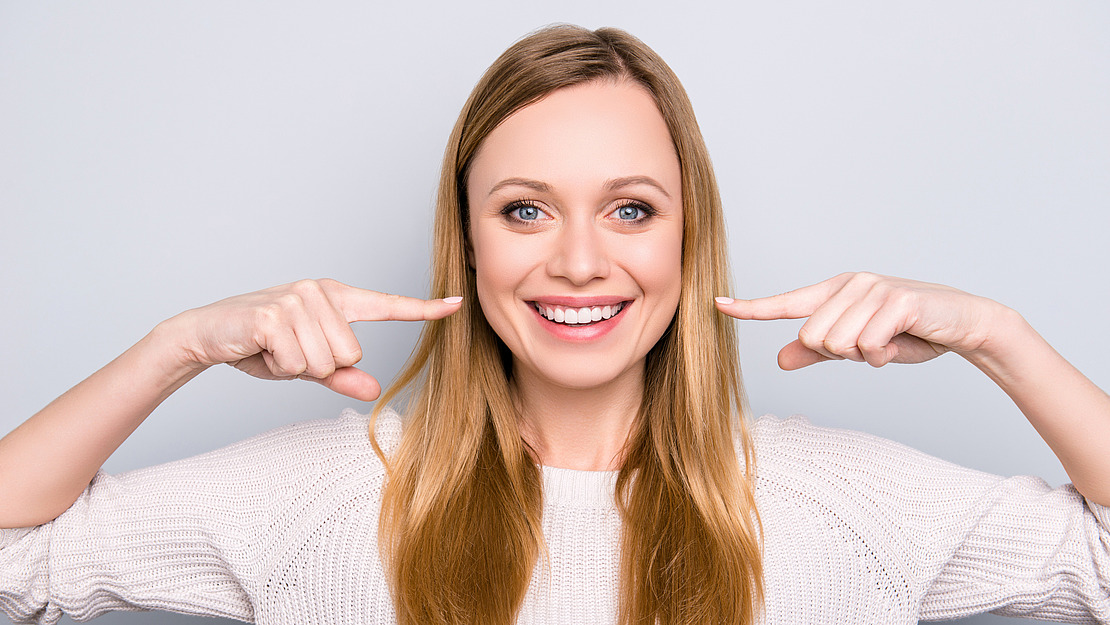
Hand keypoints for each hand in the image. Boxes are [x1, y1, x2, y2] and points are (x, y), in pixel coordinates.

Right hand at [165, 279, 462, 400]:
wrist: (207, 333)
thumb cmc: (261, 346)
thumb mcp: (307, 364)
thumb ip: (341, 375)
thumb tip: (375, 390)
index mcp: (335, 298)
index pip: (387, 306)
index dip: (424, 310)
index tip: (457, 305)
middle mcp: (320, 292)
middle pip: (352, 353)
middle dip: (319, 366)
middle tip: (288, 351)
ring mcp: (297, 299)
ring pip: (326, 361)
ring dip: (297, 366)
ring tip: (274, 348)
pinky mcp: (275, 315)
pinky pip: (299, 362)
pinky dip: (278, 365)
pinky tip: (261, 347)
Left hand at [715, 272, 1007, 370]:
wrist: (964, 324)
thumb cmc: (909, 333)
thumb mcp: (859, 346)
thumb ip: (819, 353)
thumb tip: (780, 358)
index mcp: (835, 292)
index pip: (786, 302)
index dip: (751, 307)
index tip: (717, 304)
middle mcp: (850, 284)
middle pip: (813, 338)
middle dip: (841, 354)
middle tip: (871, 346)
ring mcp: (873, 289)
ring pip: (838, 343)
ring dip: (864, 356)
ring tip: (888, 342)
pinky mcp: (897, 301)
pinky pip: (867, 344)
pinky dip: (883, 355)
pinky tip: (901, 343)